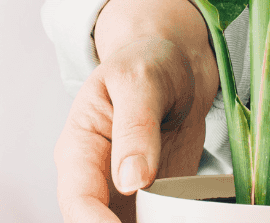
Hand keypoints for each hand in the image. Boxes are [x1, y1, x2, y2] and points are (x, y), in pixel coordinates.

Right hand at [57, 0, 220, 222]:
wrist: (178, 66)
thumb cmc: (148, 63)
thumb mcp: (141, 81)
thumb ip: (135, 127)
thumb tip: (131, 181)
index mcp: (79, 147)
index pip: (78, 198)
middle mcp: (98, 177)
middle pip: (99, 222)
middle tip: (162, 220)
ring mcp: (127, 192)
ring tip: (178, 216)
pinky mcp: (156, 198)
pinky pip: (160, 221)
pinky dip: (174, 220)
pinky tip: (191, 216)